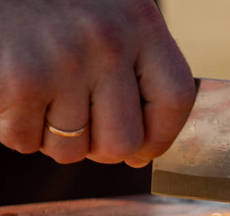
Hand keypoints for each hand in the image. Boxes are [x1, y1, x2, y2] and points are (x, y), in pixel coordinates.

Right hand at [0, 0, 194, 166]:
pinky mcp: (21, 80)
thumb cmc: (56, 4)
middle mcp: (109, 42)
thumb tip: (140, 150)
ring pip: (71, 151)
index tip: (143, 149)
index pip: (176, 99)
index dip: (161, 136)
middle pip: (123, 142)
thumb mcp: (113, 15)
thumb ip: (137, 65)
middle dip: (101, 148)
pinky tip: (18, 94)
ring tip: (45, 99)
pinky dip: (18, 129)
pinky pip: (25, 141)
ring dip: (55, 138)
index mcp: (142, 22)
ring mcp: (64, 62)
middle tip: (82, 125)